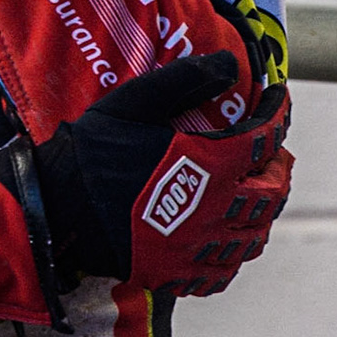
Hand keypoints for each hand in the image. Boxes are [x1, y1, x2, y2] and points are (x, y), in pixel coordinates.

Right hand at [30, 53, 292, 296]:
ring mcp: (197, 247)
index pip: (264, 138)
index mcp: (209, 165)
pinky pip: (223, 271)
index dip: (279, 115)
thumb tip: (229, 63)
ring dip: (262, 215)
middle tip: (275, 157)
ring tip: (256, 199)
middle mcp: (214, 210)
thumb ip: (185, 80)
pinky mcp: (177, 273)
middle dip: (279, 171)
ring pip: (253, 237)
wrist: (56, 208)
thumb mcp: (135, 102)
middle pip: (270, 194)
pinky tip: (225, 242)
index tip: (279, 100)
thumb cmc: (94, 149)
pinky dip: (233, 255)